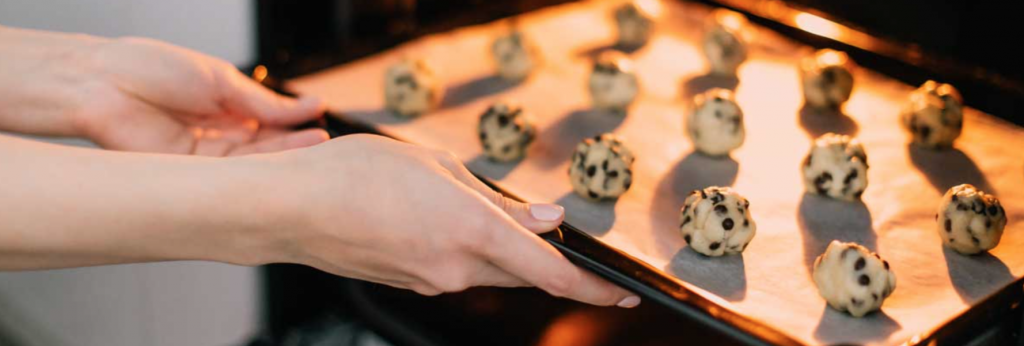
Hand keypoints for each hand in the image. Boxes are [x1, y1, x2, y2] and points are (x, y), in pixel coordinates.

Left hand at [71, 37, 327, 154]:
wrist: (103, 82)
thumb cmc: (151, 69)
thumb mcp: (222, 81)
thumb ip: (264, 104)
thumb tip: (307, 108)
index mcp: (224, 108)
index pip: (269, 123)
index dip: (295, 127)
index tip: (321, 125)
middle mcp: (216, 134)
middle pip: (265, 147)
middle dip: (296, 146)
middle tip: (325, 144)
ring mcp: (204, 156)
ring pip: (253, 164)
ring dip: (284, 158)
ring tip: (315, 149)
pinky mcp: (190, 173)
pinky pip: (230, 174)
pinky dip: (258, 169)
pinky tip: (281, 162)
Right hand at [254, 134, 639, 306]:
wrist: (290, 208)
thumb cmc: (355, 175)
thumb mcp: (437, 168)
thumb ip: (497, 200)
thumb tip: (541, 220)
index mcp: (473, 233)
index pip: (550, 273)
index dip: (591, 289)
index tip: (619, 296)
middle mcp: (458, 269)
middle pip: (522, 273)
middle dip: (541, 258)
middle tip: (545, 231)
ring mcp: (432, 283)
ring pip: (488, 271)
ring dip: (496, 248)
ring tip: (463, 206)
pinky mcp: (410, 283)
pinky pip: (455, 269)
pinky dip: (462, 249)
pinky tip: (434, 220)